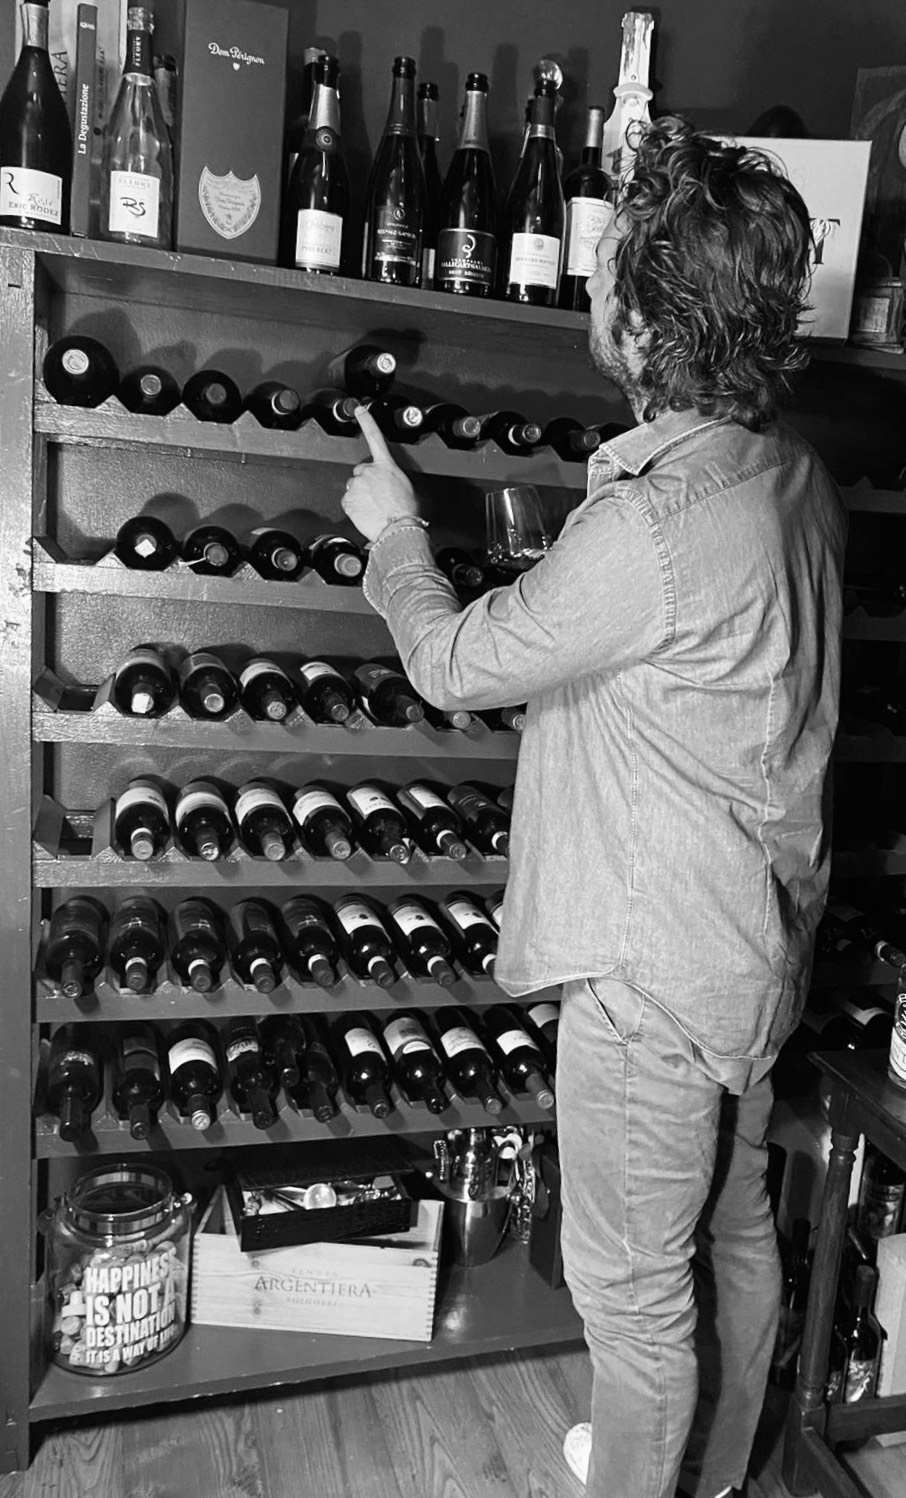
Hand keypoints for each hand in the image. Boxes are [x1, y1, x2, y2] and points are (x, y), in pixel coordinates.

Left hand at [340, 405, 420, 541]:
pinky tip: (365, 512)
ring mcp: (356, 485)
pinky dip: (354, 507)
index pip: (375, 437)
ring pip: (354, 487)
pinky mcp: (348, 499)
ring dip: (360, 494)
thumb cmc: (406, 512)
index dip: (366, 421)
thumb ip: (392, 478)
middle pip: (361, 472)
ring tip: (373, 507)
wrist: (398, 528)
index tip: (359, 410)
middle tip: (376, 496)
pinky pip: (348, 501)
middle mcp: (369, 471)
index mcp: (386, 465)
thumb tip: (389, 485)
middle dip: (366, 481)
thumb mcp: (406, 487)